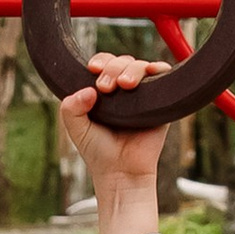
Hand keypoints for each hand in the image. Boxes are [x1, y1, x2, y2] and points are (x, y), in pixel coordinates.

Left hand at [60, 52, 169, 233]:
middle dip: (112, 68)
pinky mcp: (160, 101)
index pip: (104, 64)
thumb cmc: (99, 152)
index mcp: (103, 91)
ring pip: (141, 66)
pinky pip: (164, 76)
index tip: (92, 69)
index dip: (100, 61)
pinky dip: (159, 69)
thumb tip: (88, 89)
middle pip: (122, 62)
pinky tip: (151, 73)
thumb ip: (70, 109)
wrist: (121, 172)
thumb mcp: (77, 129)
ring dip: (132, 69)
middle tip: (105, 87)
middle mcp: (124, 90)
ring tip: (124, 85)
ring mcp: (143, 94)